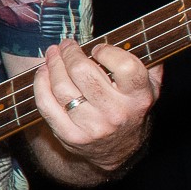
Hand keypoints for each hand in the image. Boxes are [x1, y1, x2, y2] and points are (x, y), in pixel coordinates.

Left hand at [28, 39, 161, 175]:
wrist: (118, 150)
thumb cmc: (131, 109)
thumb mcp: (150, 89)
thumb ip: (149, 64)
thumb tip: (142, 38)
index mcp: (139, 98)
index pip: (125, 66)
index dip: (107, 52)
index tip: (97, 48)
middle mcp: (116, 113)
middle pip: (83, 72)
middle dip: (70, 53)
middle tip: (66, 44)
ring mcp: (92, 127)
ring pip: (62, 87)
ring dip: (53, 65)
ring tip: (53, 54)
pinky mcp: (71, 136)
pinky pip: (47, 105)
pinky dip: (40, 85)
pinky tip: (43, 73)